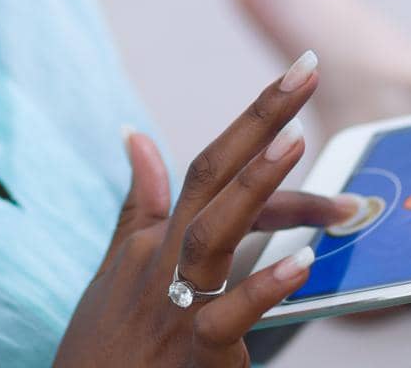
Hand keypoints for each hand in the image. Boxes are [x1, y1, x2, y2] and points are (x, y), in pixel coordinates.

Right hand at [55, 53, 333, 366]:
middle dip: (262, 120)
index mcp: (157, 238)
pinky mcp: (194, 355)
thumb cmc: (102, 347)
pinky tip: (303, 263)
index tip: (299, 70)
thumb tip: (136, 135)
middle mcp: (165, 261)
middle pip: (214, 177)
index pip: (210, 161)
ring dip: (253, 186)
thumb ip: (139, 204)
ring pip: (214, 234)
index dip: (254, 115)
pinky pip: (228, 316)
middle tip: (308, 70)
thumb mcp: (116, 268)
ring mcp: (176, 306)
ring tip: (295, 141)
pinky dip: (263, 290)